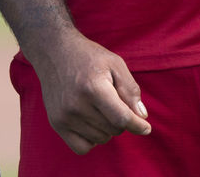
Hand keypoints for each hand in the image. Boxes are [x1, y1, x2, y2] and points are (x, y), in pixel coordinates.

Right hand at [30, 30, 150, 154]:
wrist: (54, 52)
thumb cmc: (88, 56)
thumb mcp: (115, 63)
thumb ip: (130, 90)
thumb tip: (141, 117)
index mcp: (93, 87)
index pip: (122, 118)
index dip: (138, 125)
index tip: (146, 127)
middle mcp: (77, 105)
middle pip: (114, 129)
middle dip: (121, 119)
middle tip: (114, 101)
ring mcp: (64, 116)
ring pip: (101, 138)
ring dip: (107, 128)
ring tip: (99, 107)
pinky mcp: (56, 123)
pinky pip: (83, 147)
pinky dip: (92, 139)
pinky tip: (90, 122)